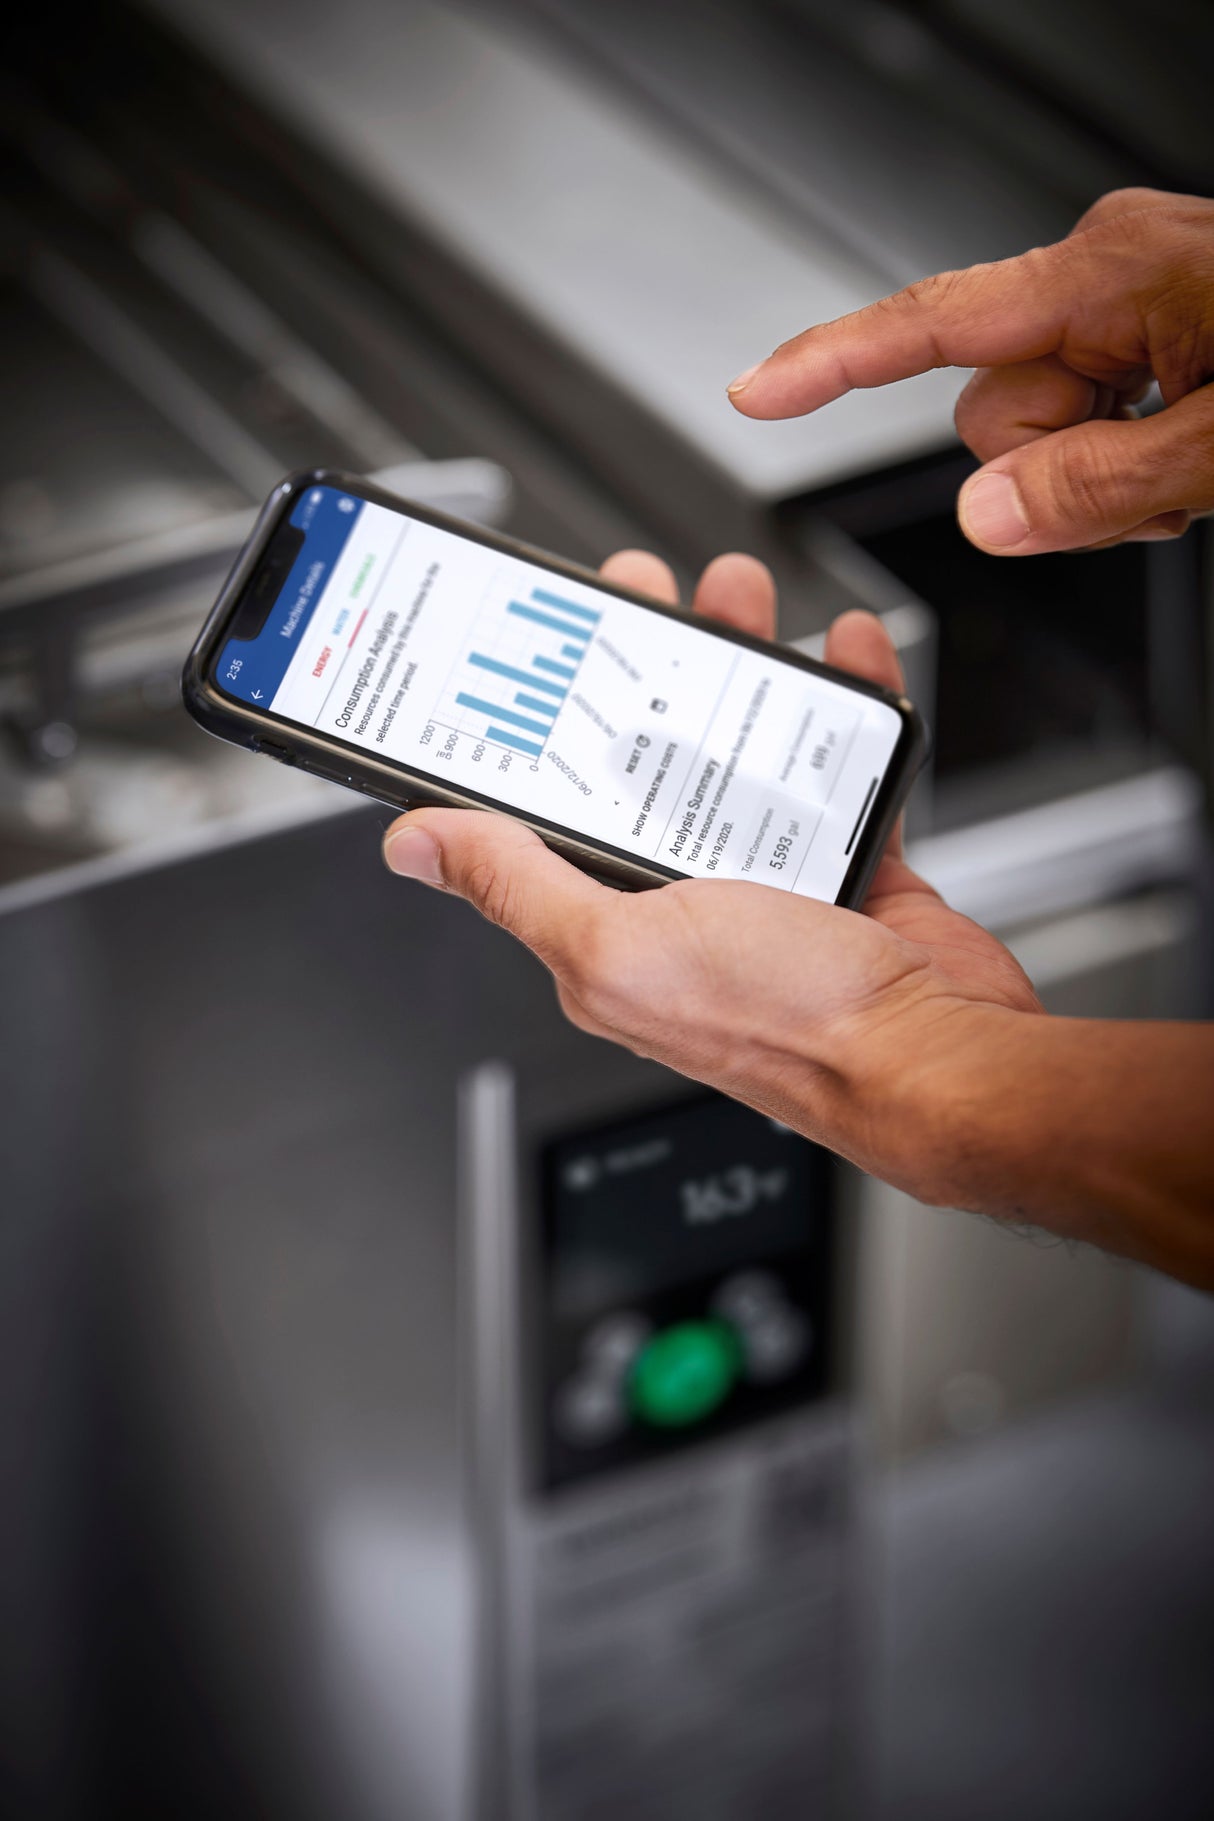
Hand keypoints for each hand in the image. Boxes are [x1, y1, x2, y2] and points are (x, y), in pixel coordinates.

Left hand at [382, 552, 1040, 1207]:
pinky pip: (835, 771)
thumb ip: (518, 886)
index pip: (555, 807)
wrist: (939, 1058)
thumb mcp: (620, 947)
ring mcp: (771, 884)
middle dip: (646, 667)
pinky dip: (843, 707)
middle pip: (650, 758)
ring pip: (741, 750)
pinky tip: (843, 656)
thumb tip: (416, 847)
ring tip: (738, 602)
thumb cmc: (791, 1025)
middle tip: (646, 598)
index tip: (546, 649)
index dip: (545, 723)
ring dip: (739, 668)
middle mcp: (685, 904)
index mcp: (613, 924)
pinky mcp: (848, 871)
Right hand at [728, 187, 1213, 554]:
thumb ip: (1096, 487)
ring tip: (1186, 476)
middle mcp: (1106, 273)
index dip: (830, 363)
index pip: (930, 324)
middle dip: (1050, 470)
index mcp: (1110, 272)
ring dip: (1098, 479)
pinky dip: (1124, 460)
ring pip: (1036, 431)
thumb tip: (980, 516)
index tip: (755, 393)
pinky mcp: (1149, 328)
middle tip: (1151, 489)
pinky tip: (1188, 461)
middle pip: (989, 411)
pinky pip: (1085, 417)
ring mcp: (1128, 300)